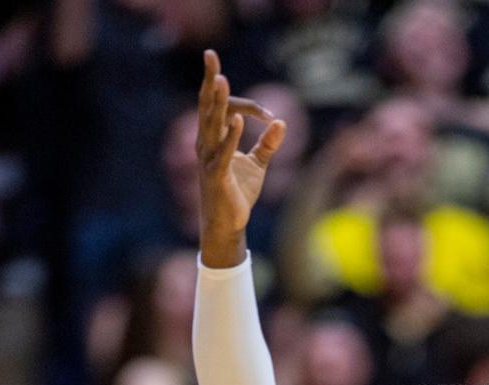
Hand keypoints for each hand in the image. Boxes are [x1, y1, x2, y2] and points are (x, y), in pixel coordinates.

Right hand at [197, 50, 286, 263]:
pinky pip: (222, 153)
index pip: (227, 109)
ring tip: (221, 80)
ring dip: (218, 103)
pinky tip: (236, 119)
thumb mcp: (257, 165)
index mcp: (213, 138)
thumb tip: (282, 122)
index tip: (269, 116)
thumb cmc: (237, 194)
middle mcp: (206, 144)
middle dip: (210, 80)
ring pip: (212, 125)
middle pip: (207, 106)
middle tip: (209, 54)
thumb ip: (267, 144)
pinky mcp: (217, 176)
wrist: (228, 225)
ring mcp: (208, 159)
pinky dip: (230, 136)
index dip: (250, 107)